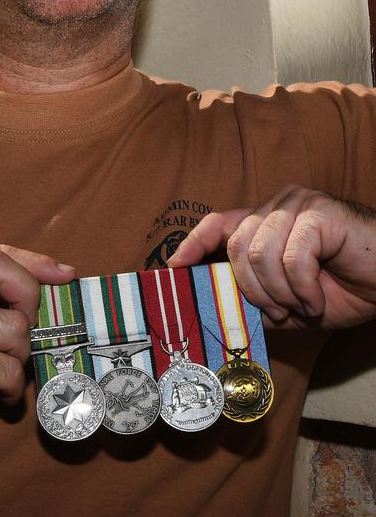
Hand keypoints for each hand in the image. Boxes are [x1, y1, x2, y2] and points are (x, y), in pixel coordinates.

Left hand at [167, 186, 375, 329]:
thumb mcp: (287, 303)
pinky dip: (303, 289)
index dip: (193, 244)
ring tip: (302, 306)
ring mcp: (299, 204)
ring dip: (279, 293)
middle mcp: (277, 205)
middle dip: (252, 290)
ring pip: (259, 253)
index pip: (218, 223)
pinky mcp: (321, 213)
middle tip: (279, 312)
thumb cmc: (342, 289)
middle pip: (235, 246)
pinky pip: (293, 257)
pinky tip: (317, 299)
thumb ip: (253, 301)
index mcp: (265, 221)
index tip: (174, 268)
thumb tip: (213, 309)